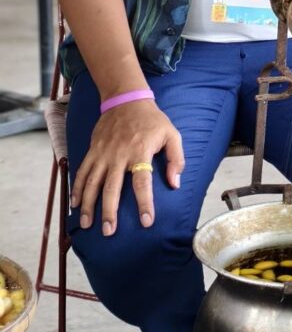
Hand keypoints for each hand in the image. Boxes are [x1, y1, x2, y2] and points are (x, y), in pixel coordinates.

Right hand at [70, 99, 184, 236]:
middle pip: (112, 187)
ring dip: (88, 205)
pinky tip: (75, 204)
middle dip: (109, 211)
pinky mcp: (93, 150)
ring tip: (87, 224)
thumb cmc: (152, 120)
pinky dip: (77, 188)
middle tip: (109, 231)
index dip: (145, 203)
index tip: (146, 222)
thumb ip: (175, 159)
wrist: (126, 99)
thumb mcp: (172, 134)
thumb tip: (174, 183)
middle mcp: (119, 155)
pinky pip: (82, 171)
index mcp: (141, 152)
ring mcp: (103, 153)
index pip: (142, 182)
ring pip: (93, 183)